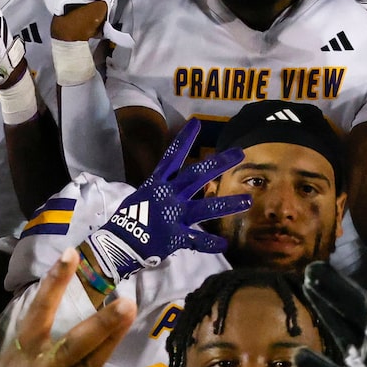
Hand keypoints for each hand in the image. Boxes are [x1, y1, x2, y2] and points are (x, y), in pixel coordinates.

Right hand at [83, 121, 247, 280]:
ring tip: (248, 200)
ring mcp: (174, 215)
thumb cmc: (126, 220)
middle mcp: (169, 195)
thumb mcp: (140, 197)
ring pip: (205, 207)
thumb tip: (166, 184)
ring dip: (227, 203)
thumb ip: (158, 190)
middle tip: (240, 153)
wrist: (117, 244)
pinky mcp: (175, 236)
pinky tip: (224, 244)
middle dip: (219, 163)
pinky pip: (197, 240)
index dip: (184, 139)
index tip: (196, 122)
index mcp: (157, 183)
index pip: (172, 157)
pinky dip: (210, 243)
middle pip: (197, 175)